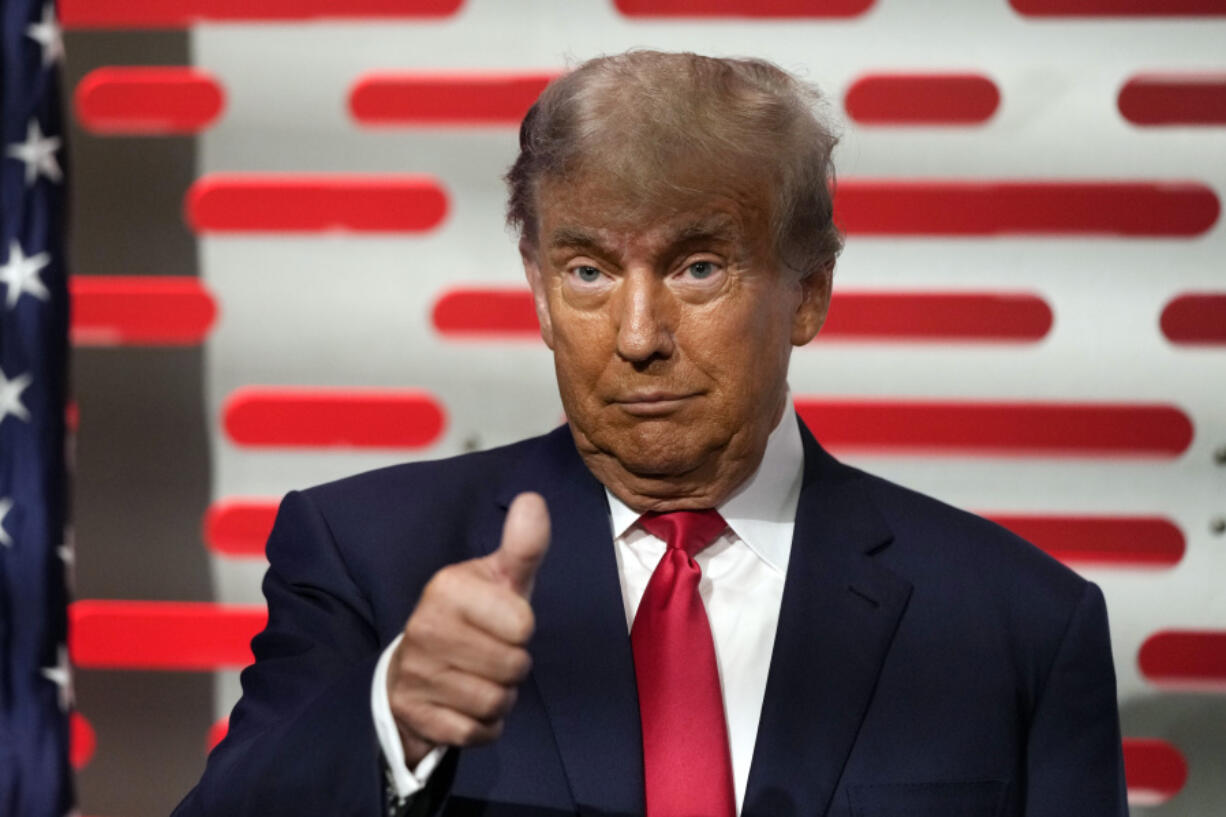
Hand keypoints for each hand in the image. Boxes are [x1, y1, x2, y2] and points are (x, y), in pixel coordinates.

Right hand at [387, 492, 550, 766]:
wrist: (416, 668)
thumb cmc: (473, 618)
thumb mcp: (500, 579)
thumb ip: (523, 546)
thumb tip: (534, 500)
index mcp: (447, 587)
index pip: (523, 625)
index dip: (522, 629)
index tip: (500, 623)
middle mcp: (423, 627)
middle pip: (513, 667)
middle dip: (513, 667)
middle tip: (492, 655)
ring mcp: (414, 673)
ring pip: (495, 702)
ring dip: (501, 698)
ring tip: (480, 678)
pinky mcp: (413, 713)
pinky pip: (476, 733)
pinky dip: (484, 727)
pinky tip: (466, 705)